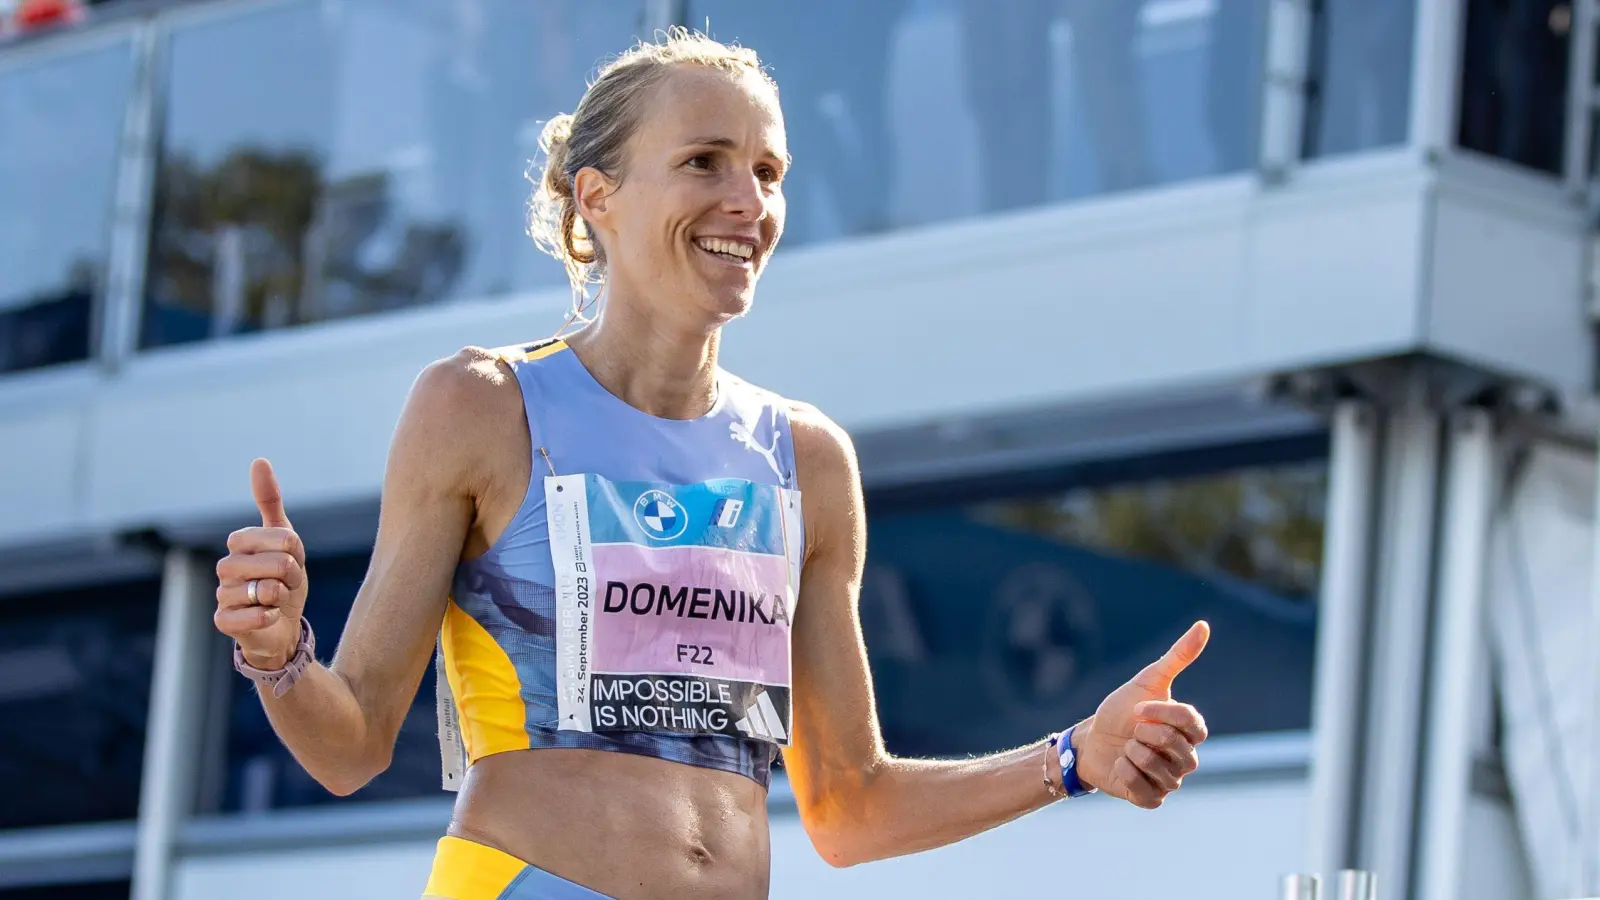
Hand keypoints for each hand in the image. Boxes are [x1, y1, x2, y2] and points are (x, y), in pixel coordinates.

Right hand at [214, 459, 308, 669]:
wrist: (280, 626)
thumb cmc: (282, 579)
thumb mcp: (285, 539)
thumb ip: (270, 502)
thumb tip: (258, 460)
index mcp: (239, 543)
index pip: (284, 538)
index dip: (296, 552)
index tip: (291, 560)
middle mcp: (225, 566)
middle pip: (278, 563)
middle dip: (293, 576)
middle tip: (286, 584)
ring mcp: (222, 594)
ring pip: (268, 590)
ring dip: (283, 597)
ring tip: (276, 600)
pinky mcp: (223, 621)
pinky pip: (255, 615)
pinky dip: (270, 616)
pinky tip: (268, 617)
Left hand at [1075, 621, 1209, 808]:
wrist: (1091, 739)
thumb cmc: (1122, 710)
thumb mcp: (1148, 680)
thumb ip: (1178, 656)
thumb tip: (1203, 625)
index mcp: (1190, 731)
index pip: (1192, 724)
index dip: (1162, 715)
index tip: (1137, 708)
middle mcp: (1186, 757)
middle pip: (1179, 749)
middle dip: (1147, 736)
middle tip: (1132, 731)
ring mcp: (1171, 780)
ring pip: (1164, 772)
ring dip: (1135, 755)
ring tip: (1126, 748)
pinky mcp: (1151, 798)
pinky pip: (1147, 793)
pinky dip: (1127, 776)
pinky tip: (1120, 765)